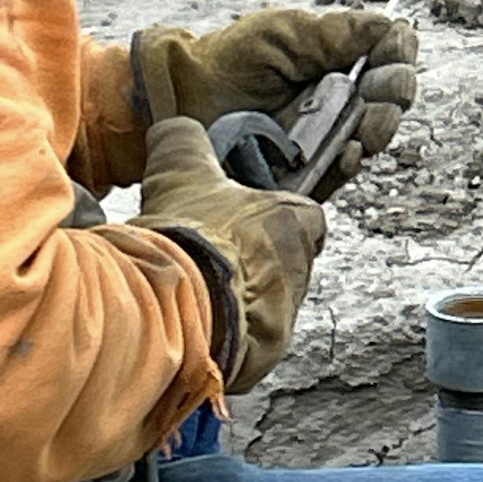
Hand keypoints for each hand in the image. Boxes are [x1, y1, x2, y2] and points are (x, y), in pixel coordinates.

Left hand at [132, 9, 418, 199]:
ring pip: (374, 135)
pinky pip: (343, 171)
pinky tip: (350, 152)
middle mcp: (337, 98)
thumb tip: (392, 26)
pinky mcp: (310, 170)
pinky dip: (351, 161)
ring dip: (379, 129)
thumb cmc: (228, 60)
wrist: (184, 101)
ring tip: (368, 128)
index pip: (387, 57)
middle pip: (390, 98)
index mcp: (336, 59)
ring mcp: (325, 135)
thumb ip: (338, 33)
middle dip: (394, 96)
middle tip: (381, 94)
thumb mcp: (285, 33)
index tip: (392, 53)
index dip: (399, 56)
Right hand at [135, 118, 326, 394]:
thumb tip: (177, 129)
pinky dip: (231, 333)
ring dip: (241, 298)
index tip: (244, 224)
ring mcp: (287, 314)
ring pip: (270, 303)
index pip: (306, 217)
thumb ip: (182, 142)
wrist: (184, 306)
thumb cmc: (190, 237)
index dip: (276, 219)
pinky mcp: (267, 352)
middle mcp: (300, 268)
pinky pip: (252, 339)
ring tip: (200, 292)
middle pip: (285, 263)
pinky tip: (198, 322)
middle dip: (254, 263)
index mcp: (294, 220)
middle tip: (212, 259)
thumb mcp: (179, 171)